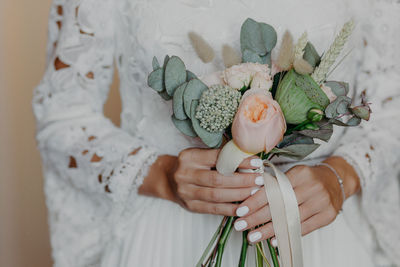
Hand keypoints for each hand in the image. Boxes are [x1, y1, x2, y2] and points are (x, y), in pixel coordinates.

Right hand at [139, 148, 264, 215]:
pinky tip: (243, 207)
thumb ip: (219, 156)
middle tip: (259, 180)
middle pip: (218, 179)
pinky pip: (213, 209)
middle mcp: (185, 174)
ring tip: (255, 192)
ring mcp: (186, 192)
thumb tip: (249, 159)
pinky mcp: (190, 206)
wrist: (168, 179)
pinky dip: (230, 209)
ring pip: (217, 195)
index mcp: (189, 157)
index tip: (257, 162)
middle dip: (242, 180)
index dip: (239, 161)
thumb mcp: (199, 155)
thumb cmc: (190, 164)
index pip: (217, 158)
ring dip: (239, 195)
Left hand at [232, 157, 360, 242]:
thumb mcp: (293, 173)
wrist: (337, 179)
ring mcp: (321, 202)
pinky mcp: (327, 216)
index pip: (273, 189)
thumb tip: (250, 197)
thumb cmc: (309, 177)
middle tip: (240, 226)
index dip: (255, 201)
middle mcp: (312, 187)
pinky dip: (287, 235)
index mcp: (300, 174)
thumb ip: (275, 183)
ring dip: (269, 230)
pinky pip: (304, 228)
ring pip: (290, 219)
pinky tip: (273, 240)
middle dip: (257, 217)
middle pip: (280, 205)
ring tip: (253, 237)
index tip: (240, 210)